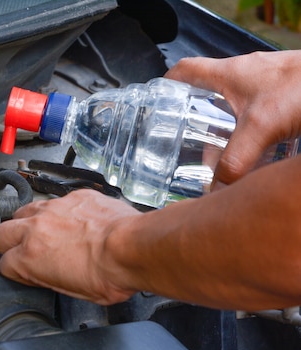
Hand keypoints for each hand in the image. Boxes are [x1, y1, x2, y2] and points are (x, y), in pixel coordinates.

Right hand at [0, 189, 139, 304]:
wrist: (133, 248)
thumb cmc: (108, 274)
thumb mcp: (72, 291)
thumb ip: (47, 277)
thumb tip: (43, 272)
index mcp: (29, 257)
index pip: (4, 263)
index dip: (15, 270)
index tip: (25, 271)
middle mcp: (35, 228)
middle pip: (1, 232)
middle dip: (9, 242)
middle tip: (24, 249)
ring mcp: (54, 208)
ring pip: (25, 210)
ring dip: (30, 222)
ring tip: (47, 232)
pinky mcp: (75, 196)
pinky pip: (58, 201)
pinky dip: (62, 211)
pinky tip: (76, 220)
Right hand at [165, 50, 300, 185]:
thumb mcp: (261, 126)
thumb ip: (236, 159)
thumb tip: (216, 187)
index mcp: (229, 73)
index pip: (186, 70)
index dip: (168, 83)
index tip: (158, 99)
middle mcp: (245, 75)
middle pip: (208, 90)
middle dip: (194, 113)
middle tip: (184, 136)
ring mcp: (265, 84)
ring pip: (234, 104)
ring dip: (224, 124)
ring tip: (217, 149)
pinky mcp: (283, 94)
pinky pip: (256, 111)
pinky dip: (249, 129)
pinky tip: (253, 149)